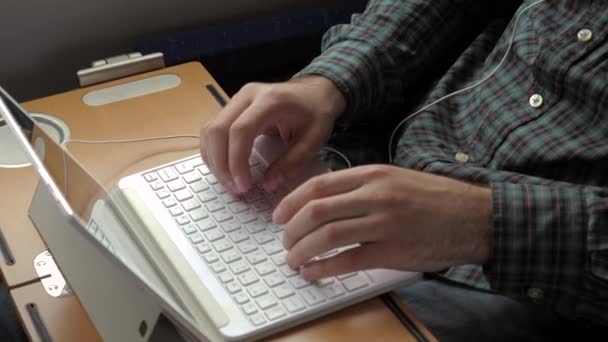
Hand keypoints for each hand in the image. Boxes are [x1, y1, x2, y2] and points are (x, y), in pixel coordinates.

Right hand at [200, 76, 345, 193]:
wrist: (315, 91)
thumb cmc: (316, 113)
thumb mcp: (313, 140)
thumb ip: (292, 163)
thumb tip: (268, 185)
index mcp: (270, 101)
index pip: (240, 130)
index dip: (236, 161)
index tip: (243, 186)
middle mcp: (247, 95)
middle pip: (217, 129)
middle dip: (221, 164)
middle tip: (235, 189)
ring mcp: (236, 99)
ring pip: (210, 130)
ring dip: (214, 160)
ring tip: (230, 183)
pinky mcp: (231, 107)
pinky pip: (213, 130)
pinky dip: (214, 152)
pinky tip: (226, 169)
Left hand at [273, 165, 491, 280]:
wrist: (474, 216)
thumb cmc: (434, 198)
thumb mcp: (396, 178)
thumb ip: (361, 186)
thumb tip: (322, 202)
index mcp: (373, 174)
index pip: (319, 185)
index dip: (292, 201)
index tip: (279, 215)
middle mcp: (375, 196)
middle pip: (316, 210)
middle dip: (291, 228)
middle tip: (284, 241)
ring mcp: (384, 224)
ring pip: (327, 236)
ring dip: (302, 250)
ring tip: (293, 259)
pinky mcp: (392, 251)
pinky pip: (347, 261)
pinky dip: (323, 268)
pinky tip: (313, 272)